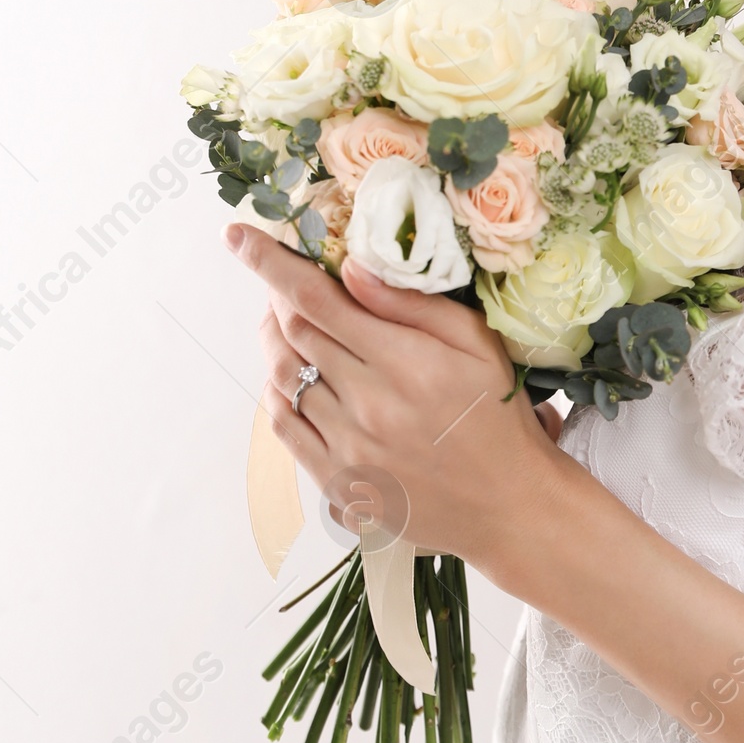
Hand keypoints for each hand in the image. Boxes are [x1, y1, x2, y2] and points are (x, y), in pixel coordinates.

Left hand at [225, 223, 560, 563]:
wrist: (506, 506)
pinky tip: (294, 376)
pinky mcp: (336, 483)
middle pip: (294, 332)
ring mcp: (347, 448)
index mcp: (405, 363)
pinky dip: (278, 391)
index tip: (237, 236)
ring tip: (287, 324)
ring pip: (283, 377)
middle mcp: (368, 405)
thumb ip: (413, 305)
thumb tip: (353, 269)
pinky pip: (285, 426)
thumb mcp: (477, 345)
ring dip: (275, 341)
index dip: (271, 263)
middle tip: (285, 282)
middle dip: (278, 297)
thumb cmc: (495, 416)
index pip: (316, 299)